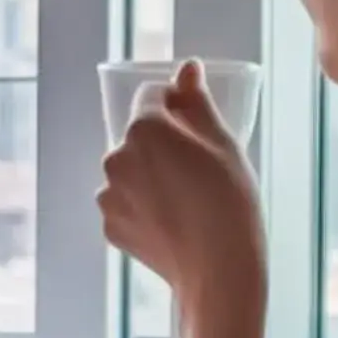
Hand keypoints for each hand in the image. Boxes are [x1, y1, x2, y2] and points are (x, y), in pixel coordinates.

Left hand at [97, 61, 266, 321]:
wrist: (218, 270)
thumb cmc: (229, 200)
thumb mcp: (223, 142)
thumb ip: (197, 101)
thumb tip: (187, 68)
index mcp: (143, 128)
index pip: (151, 97)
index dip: (176, 108)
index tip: (197, 130)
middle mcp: (115, 156)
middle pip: (138, 137)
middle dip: (162, 146)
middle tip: (198, 172)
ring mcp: (108, 193)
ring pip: (130, 172)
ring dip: (150, 177)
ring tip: (186, 201)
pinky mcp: (109, 226)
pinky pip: (126, 204)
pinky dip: (144, 208)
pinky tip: (173, 222)